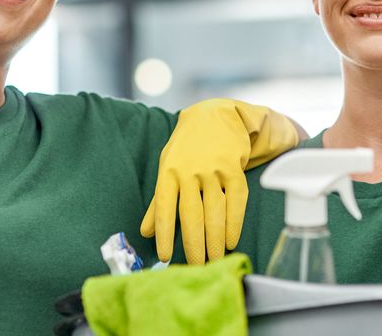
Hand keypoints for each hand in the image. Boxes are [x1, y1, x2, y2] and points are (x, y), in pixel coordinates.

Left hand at [141, 99, 298, 263]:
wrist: (214, 115)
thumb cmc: (186, 147)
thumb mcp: (166, 166)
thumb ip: (158, 200)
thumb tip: (146, 231)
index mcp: (168, 171)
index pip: (164, 208)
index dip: (165, 234)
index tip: (166, 256)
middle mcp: (190, 170)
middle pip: (191, 215)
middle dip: (194, 245)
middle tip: (196, 266)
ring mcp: (213, 169)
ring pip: (215, 211)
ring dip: (215, 240)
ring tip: (214, 259)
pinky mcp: (234, 168)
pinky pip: (236, 201)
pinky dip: (234, 223)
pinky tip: (230, 240)